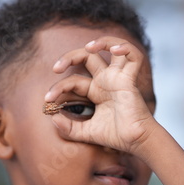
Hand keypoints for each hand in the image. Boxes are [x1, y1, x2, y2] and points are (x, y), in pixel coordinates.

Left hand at [44, 36, 155, 154]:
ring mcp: (118, 78)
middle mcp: (106, 80)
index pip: (74, 79)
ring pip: (112, 47)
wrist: (135, 142)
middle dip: (69, 57)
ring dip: (101, 42)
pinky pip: (133, 56)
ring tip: (88, 47)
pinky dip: (125, 47)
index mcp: (96, 90)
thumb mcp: (85, 132)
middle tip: (56, 68)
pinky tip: (114, 49)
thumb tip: (52, 117)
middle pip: (88, 56)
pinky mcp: (130, 80)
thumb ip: (68, 127)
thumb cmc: (115, 136)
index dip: (59, 87)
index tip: (48, 100)